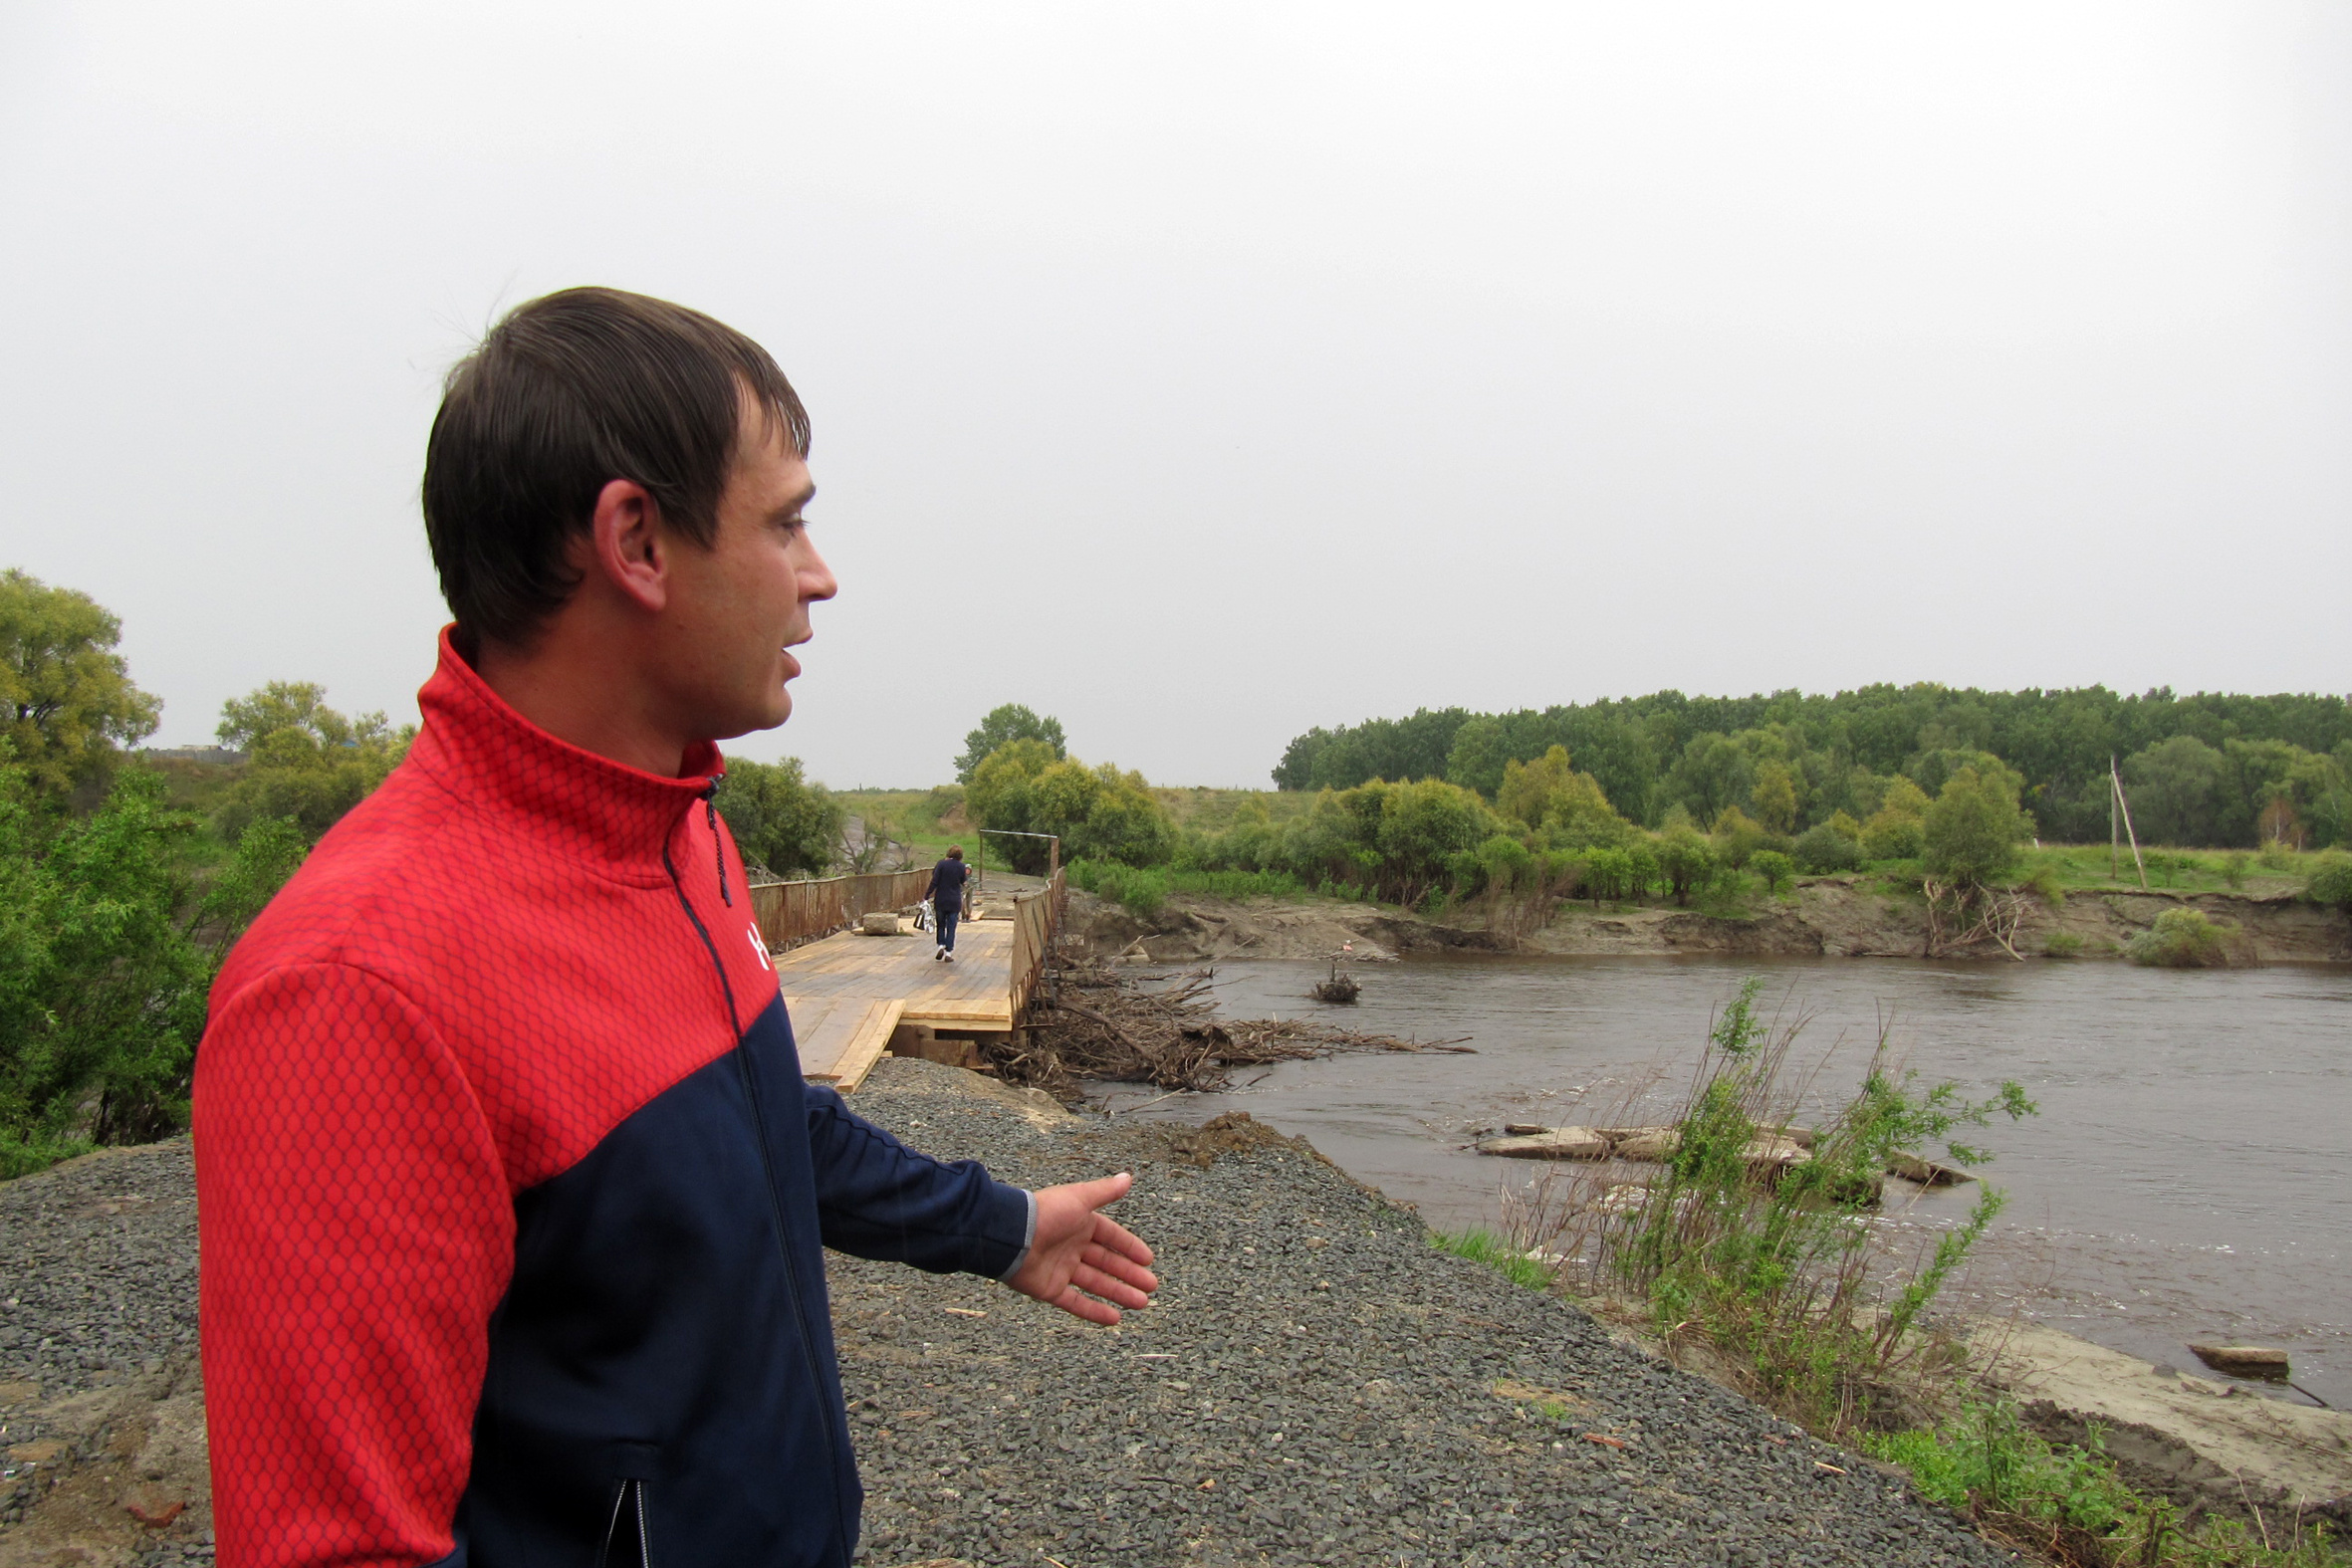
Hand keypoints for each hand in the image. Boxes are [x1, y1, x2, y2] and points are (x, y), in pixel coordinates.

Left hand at [1007, 1172, 1158, 1325]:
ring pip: (1096, 1284)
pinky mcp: (1050, 1289)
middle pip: (1107, 1263)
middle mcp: (1072, 1247)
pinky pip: (1076, 1303)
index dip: (1130, 1248)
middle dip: (1129, 1275)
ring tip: (1141, 1303)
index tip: (1148, 1260)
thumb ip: (1105, 1192)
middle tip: (1151, 1287)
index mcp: (1080, 1225)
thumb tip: (1128, 1177)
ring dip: (1119, 1293)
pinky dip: (1094, 1312)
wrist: (1011, 1235)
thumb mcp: (1080, 1198)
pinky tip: (1114, 1319)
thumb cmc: (1046, 1213)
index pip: (1111, 1238)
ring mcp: (1061, 1270)